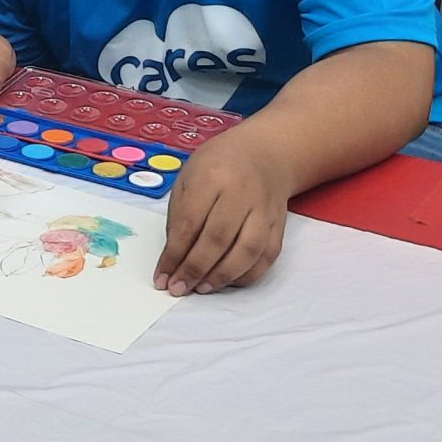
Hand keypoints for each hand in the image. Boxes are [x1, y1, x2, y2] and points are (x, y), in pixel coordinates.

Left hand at [152, 133, 293, 295]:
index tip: (162, 277)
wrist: (264, 153)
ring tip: (201, 288)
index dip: (174, 255)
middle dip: (194, 269)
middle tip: (178, 288)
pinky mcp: (280, 225)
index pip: (190, 223)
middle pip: (218, 239)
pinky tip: (226, 282)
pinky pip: (267, 256)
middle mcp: (242, 193)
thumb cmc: (217, 166)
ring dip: (222, 276)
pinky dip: (246, 275)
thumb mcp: (188, 179)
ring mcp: (265, 210)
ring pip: (247, 251)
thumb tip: (172, 260)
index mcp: (212, 176)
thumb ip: (179, 217)